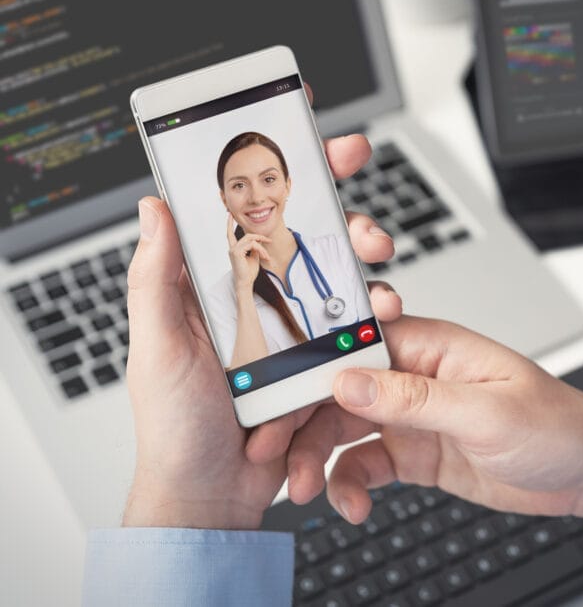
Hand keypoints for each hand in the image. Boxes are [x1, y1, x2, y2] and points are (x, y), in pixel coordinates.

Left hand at [123, 87, 403, 529]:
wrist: (211, 497)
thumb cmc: (174, 427)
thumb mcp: (155, 346)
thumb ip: (157, 277)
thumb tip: (156, 206)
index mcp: (215, 283)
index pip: (248, 209)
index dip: (280, 167)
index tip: (308, 130)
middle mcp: (259, 297)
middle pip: (310, 234)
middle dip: (346, 211)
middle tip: (363, 217)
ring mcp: (295, 330)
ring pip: (344, 277)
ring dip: (370, 268)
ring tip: (380, 282)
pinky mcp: (323, 363)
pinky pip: (358, 331)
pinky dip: (377, 322)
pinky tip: (381, 324)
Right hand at [226, 215, 268, 291]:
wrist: (246, 282)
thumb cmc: (249, 272)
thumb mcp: (254, 257)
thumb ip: (254, 248)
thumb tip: (258, 242)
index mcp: (235, 249)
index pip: (230, 234)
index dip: (229, 224)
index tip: (229, 215)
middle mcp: (232, 248)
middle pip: (248, 235)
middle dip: (260, 237)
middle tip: (269, 241)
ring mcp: (233, 250)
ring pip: (251, 240)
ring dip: (262, 247)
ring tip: (266, 256)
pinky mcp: (236, 252)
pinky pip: (252, 245)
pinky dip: (260, 249)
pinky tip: (263, 257)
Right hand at [265, 317, 582, 535]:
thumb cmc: (556, 425)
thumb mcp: (488, 412)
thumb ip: (415, 397)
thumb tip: (348, 379)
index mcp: (430, 346)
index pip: (351, 344)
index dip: (305, 368)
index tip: (270, 400)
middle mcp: (413, 376)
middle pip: (333, 390)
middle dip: (297, 424)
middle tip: (271, 460)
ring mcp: (411, 415)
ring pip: (340, 430)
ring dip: (316, 461)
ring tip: (307, 495)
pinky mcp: (414, 453)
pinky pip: (364, 465)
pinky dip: (349, 486)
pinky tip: (352, 507)